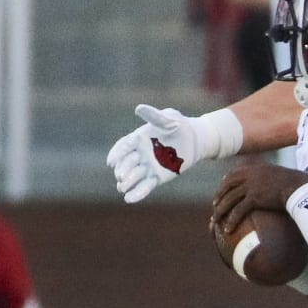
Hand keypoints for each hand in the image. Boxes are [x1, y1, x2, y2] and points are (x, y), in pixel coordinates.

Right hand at [107, 104, 241, 202]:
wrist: (196, 140)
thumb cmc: (180, 125)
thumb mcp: (168, 118)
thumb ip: (154, 116)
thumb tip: (139, 108)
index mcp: (138, 138)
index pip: (123, 146)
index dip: (116, 153)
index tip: (111, 161)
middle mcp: (140, 153)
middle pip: (126, 163)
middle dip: (122, 169)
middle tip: (120, 175)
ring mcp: (148, 166)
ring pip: (134, 176)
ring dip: (127, 182)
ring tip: (122, 188)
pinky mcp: (157, 177)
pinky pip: (145, 186)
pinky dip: (137, 193)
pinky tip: (128, 199)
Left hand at [212, 161, 307, 235]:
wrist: (298, 186)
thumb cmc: (292, 182)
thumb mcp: (275, 173)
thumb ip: (266, 176)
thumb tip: (266, 182)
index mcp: (252, 169)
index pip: (233, 175)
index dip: (225, 183)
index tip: (221, 189)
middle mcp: (248, 175)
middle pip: (227, 186)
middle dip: (219, 197)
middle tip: (215, 206)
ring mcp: (250, 186)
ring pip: (229, 199)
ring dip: (220, 210)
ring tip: (215, 220)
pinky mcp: (254, 198)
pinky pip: (238, 210)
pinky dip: (232, 220)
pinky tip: (228, 229)